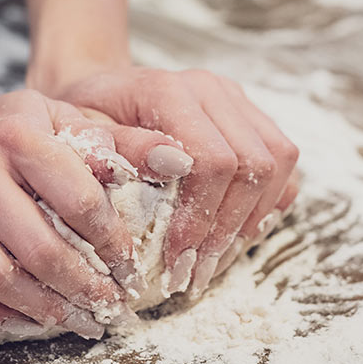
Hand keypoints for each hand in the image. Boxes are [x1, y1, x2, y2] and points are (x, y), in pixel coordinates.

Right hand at [0, 89, 184, 336]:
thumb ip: (120, 141)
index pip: (78, 198)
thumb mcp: (62, 121)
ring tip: (71, 320)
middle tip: (107, 308)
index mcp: (15, 129)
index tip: (129, 267)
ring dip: (40, 309)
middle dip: (82, 288)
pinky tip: (13, 319)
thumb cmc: (6, 135)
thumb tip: (180, 160)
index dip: (111, 242)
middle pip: (38, 247)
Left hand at [37, 67, 299, 296]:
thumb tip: (172, 166)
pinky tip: (232, 237)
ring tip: (213, 263)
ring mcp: (236, 100)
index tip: (176, 261)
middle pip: (253, 164)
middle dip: (226, 230)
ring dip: (251, 222)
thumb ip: (120, 149)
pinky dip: (266, 205)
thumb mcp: (80, 137)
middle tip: (194, 275)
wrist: (98, 94)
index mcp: (168, 90)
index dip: (201, 218)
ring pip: (278, 163)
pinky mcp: (250, 116)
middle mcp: (211, 89)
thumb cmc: (82, 121)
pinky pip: (282, 164)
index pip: (212, 159)